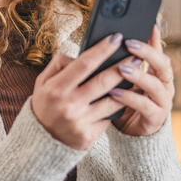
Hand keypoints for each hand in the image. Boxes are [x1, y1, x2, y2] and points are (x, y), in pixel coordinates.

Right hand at [31, 31, 142, 150]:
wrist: (41, 141)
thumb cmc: (45, 105)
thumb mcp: (43, 82)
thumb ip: (59, 64)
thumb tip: (80, 54)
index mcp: (56, 89)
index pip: (84, 65)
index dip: (102, 50)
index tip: (116, 38)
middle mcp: (68, 105)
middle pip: (103, 82)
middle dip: (123, 67)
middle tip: (137, 57)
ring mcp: (79, 122)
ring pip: (112, 102)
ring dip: (128, 88)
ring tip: (139, 77)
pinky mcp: (88, 136)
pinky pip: (108, 118)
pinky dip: (117, 108)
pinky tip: (128, 98)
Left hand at [109, 20, 174, 136]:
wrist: (131, 132)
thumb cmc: (125, 101)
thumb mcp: (122, 79)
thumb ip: (118, 63)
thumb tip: (103, 42)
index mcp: (157, 72)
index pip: (158, 49)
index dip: (156, 35)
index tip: (151, 20)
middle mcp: (164, 84)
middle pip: (163, 64)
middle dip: (147, 52)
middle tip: (129, 43)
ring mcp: (162, 101)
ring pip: (156, 85)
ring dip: (138, 75)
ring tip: (120, 69)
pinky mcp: (155, 117)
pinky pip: (145, 106)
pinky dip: (130, 98)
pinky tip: (115, 93)